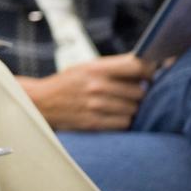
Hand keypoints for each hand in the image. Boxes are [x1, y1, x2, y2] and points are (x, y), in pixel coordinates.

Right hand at [18, 54, 155, 130]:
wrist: (40, 103)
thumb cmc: (68, 83)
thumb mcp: (86, 68)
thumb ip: (114, 67)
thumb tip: (149, 68)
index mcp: (96, 68)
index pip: (137, 66)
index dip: (149, 71)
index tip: (150, 75)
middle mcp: (97, 86)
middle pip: (140, 91)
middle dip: (139, 93)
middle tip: (131, 93)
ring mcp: (95, 106)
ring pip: (134, 109)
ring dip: (131, 109)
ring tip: (120, 105)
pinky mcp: (94, 123)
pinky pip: (124, 124)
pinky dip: (123, 121)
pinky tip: (114, 116)